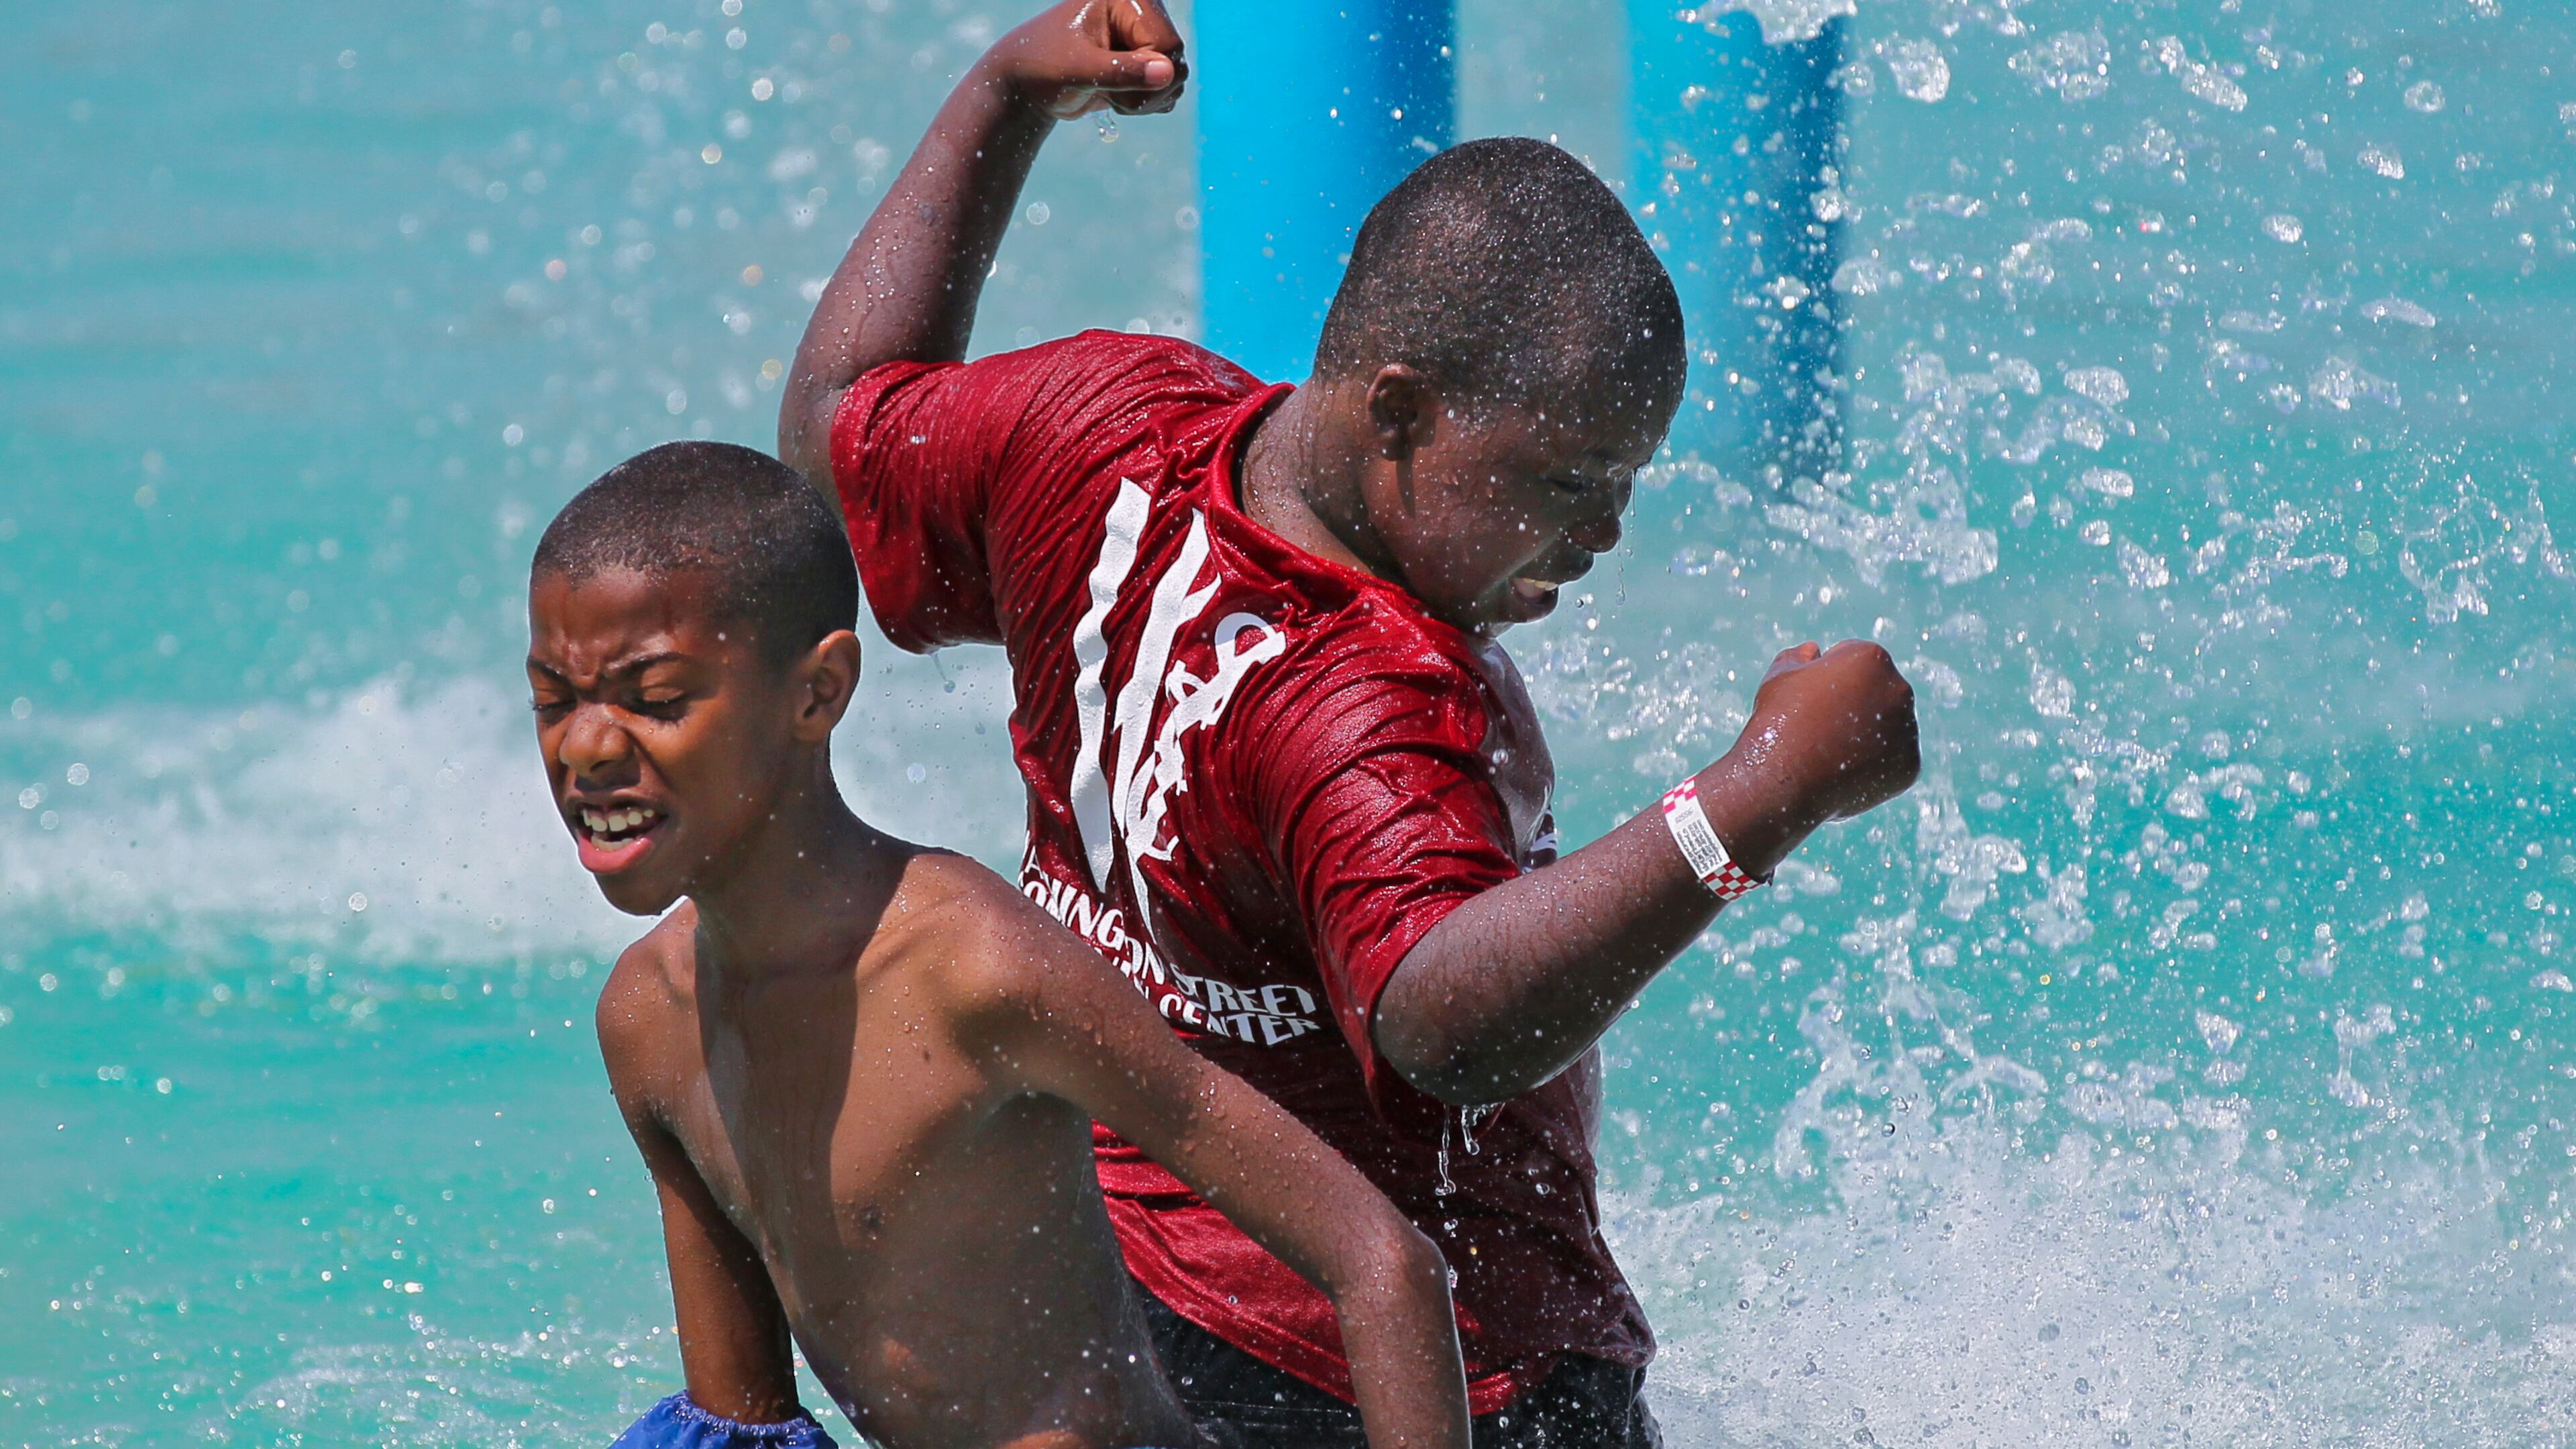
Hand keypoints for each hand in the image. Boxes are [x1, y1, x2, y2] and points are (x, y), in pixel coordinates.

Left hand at [980, 0, 1187, 119]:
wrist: (1027, 84)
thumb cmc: (1042, 66)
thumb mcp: (1077, 70)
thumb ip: (1121, 71)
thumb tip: (1167, 72)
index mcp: (1125, 1)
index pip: (1167, 44)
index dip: (1148, 75)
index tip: (1116, 90)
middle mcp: (1140, 14)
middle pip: (1176, 62)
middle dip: (1147, 91)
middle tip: (1112, 95)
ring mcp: (1143, 39)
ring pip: (1173, 79)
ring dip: (1144, 100)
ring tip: (1110, 93)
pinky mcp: (1142, 63)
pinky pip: (1166, 90)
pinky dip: (1144, 104)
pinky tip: (1117, 97)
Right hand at [1723, 640, 1919, 833]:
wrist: (1781, 781)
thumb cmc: (1779, 721)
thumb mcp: (1780, 677)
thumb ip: (1798, 657)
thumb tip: (1813, 650)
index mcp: (1872, 658)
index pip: (1853, 660)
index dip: (1824, 679)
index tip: (1807, 700)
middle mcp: (1900, 689)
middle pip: (1876, 690)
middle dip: (1853, 703)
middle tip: (1820, 728)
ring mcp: (1908, 729)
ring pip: (1887, 725)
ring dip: (1865, 733)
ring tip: (1831, 752)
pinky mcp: (1910, 764)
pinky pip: (1892, 759)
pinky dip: (1873, 765)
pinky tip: (1845, 772)